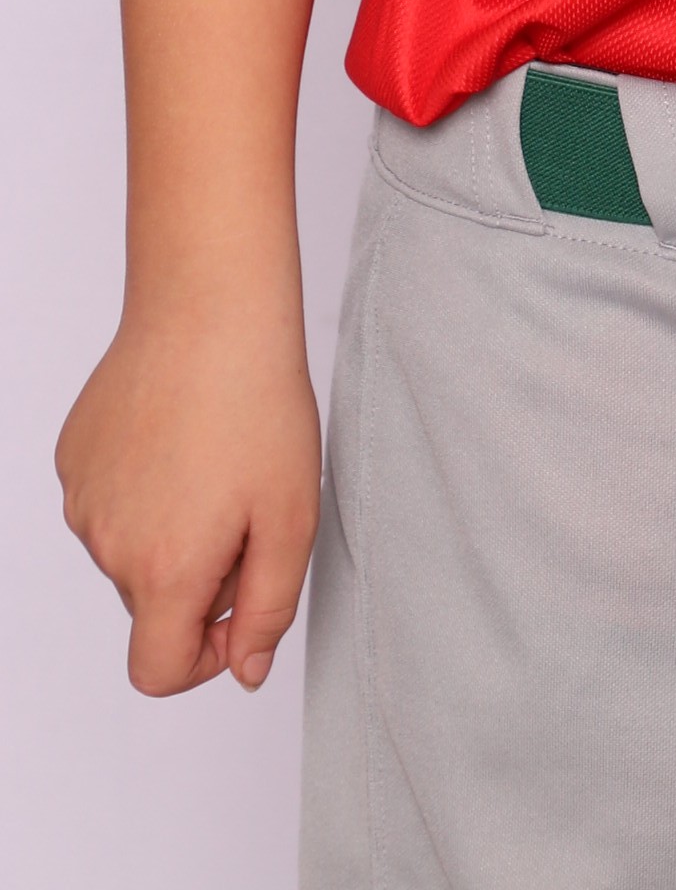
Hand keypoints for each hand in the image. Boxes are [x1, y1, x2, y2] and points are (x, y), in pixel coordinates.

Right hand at [58, 303, 323, 694]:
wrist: (209, 309)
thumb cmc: (258, 404)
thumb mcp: (295, 518)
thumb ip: (269, 610)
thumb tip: (245, 669)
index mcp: (163, 572)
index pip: (156, 672)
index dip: (203, 659)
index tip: (240, 609)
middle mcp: (107, 545)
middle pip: (151, 605)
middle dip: (199, 578)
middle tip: (247, 505)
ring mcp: (83, 500)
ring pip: (130, 551)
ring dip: (172, 529)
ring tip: (216, 459)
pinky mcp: (73, 458)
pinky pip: (110, 501)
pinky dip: (145, 488)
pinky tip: (181, 434)